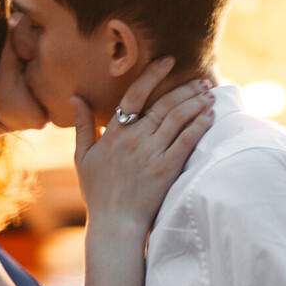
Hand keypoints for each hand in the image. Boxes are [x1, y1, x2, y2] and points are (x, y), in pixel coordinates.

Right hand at [75, 59, 214, 233]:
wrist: (115, 224)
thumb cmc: (98, 192)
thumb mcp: (83, 156)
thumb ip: (82, 125)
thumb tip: (75, 98)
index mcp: (114, 133)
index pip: (134, 95)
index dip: (152, 75)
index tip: (168, 62)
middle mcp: (134, 139)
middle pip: (163, 105)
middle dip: (185, 89)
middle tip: (201, 80)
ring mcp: (151, 154)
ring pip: (177, 119)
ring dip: (196, 103)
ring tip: (209, 94)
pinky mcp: (167, 169)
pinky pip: (186, 141)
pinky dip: (199, 126)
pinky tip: (210, 116)